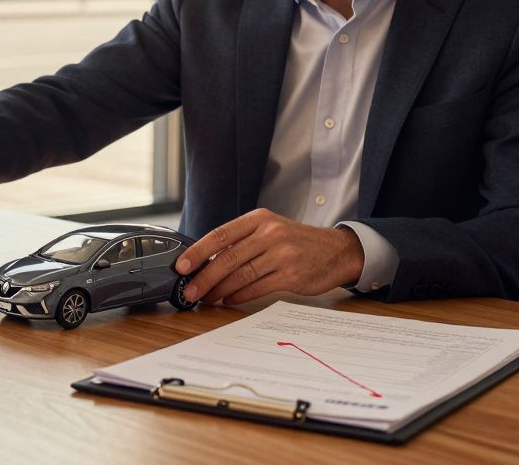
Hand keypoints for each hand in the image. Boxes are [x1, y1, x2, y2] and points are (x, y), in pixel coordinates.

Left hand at [173, 209, 364, 304]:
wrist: (337, 251)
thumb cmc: (296, 241)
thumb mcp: (269, 230)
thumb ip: (241, 241)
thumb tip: (205, 261)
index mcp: (259, 219)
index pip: (220, 234)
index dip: (197, 251)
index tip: (181, 266)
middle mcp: (270, 233)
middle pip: (228, 258)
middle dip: (204, 277)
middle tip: (189, 291)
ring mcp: (282, 254)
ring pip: (241, 275)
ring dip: (219, 289)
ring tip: (206, 297)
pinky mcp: (292, 275)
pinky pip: (257, 288)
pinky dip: (239, 295)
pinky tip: (228, 299)